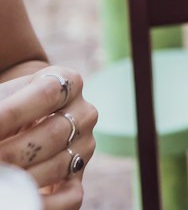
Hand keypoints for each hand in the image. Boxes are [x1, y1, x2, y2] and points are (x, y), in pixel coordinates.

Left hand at [0, 67, 97, 209]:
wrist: (21, 122)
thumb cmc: (8, 107)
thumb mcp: (6, 99)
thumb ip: (3, 112)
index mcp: (69, 83)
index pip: (47, 94)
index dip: (12, 113)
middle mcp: (84, 113)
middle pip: (53, 134)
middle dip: (11, 153)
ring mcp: (85, 147)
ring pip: (58, 166)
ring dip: (20, 179)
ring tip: (0, 180)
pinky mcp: (78, 179)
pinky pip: (69, 198)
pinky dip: (44, 205)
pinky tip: (19, 201)